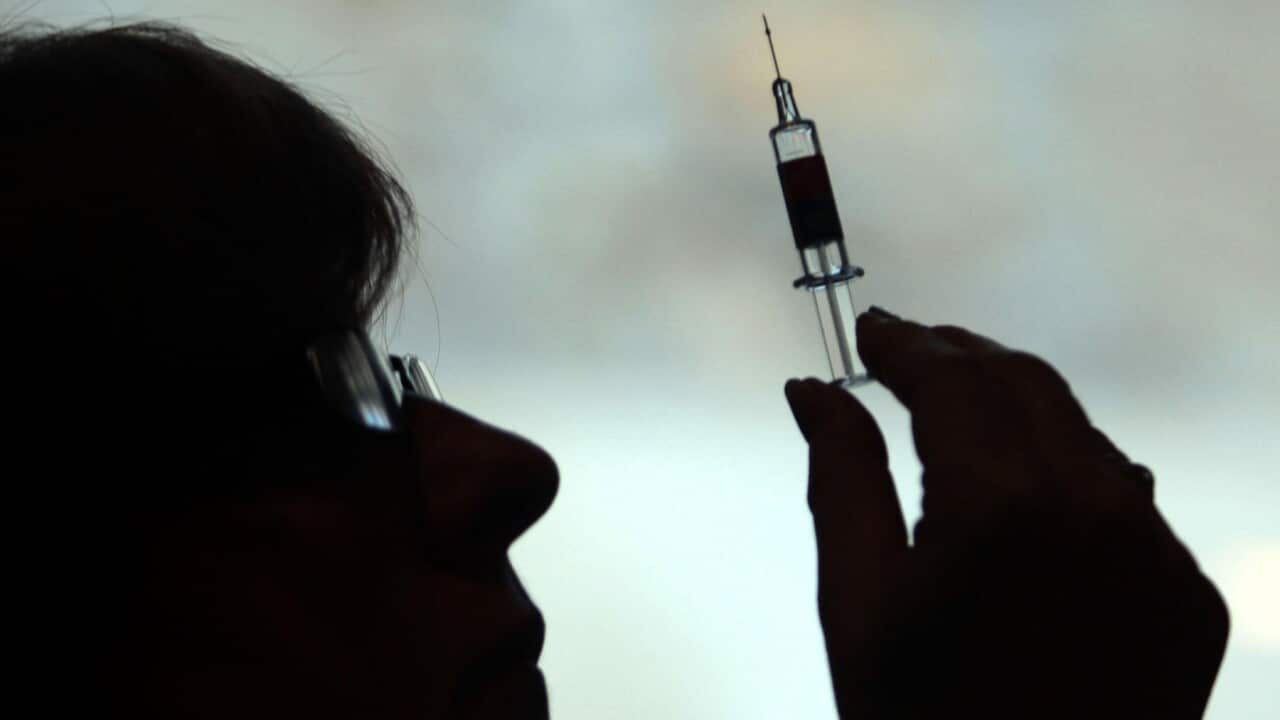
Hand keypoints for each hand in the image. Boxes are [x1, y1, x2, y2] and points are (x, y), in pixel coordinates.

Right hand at [786, 309, 1228, 719]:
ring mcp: (1156, 551)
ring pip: (1080, 430)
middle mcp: (1094, 509)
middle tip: (906, 346)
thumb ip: (839, 480)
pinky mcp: (1190, 591)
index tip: (868, 327)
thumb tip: (810, 388)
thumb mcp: (856, 607)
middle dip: (958, 355)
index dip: (904, 344)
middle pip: (1022, 383)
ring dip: (1014, 401)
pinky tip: (1025, 476)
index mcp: (997, 508)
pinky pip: (1125, 495)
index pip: (949, 381)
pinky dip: (1069, 465)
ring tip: (956, 399)